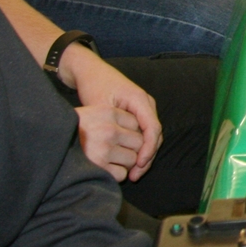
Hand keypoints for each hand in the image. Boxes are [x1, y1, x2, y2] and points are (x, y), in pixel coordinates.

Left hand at [64, 49, 162, 180]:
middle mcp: (147, 104)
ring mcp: (144, 109)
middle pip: (155, 135)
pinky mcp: (138, 114)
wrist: (90, 70)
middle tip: (135, 175)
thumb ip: (111, 124)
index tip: (139, 165)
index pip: (153, 128)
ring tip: (133, 173)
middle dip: (147, 157)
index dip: (148, 149)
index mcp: (140, 100)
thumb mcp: (100, 105)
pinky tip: (129, 161)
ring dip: (144, 155)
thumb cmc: (94, 84)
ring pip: (151, 136)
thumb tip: (116, 147)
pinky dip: (139, 148)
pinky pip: (144, 133)